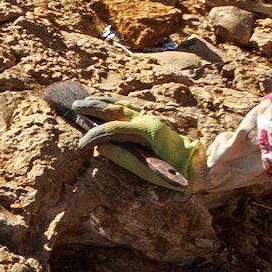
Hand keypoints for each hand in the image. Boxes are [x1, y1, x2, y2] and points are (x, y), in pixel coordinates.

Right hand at [80, 109, 199, 192]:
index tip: (81, 144)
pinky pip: (130, 104)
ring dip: (103, 101)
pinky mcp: (153, 117)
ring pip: (122, 103)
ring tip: (86, 100)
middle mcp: (148, 118)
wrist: (196, 164)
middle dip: (93, 107)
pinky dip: (116, 101)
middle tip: (75, 106)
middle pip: (114, 109)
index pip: (112, 129)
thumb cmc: (174, 171)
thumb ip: (122, 156)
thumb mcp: (147, 169)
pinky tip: (108, 101)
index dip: (93, 136)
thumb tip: (102, 147)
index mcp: (146, 130)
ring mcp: (151, 115)